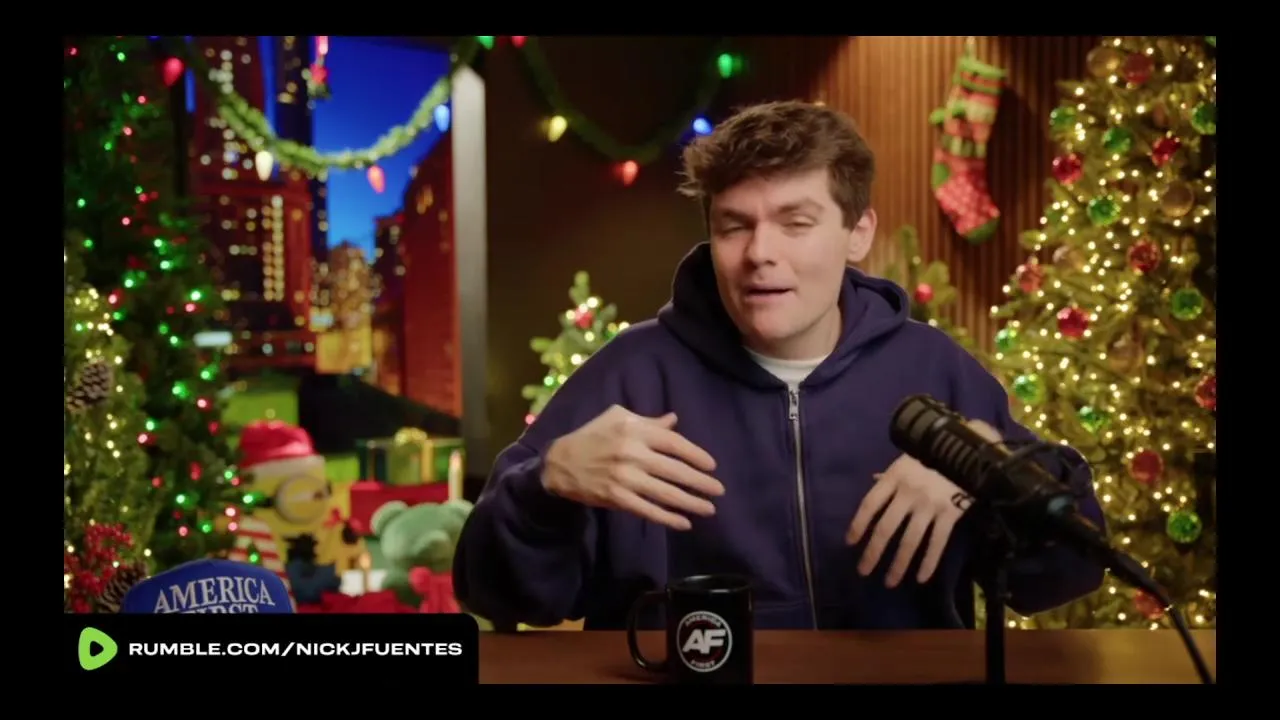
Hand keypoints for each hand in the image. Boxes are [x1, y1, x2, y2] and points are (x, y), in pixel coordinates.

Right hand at [542, 405, 723, 530]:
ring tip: (709, 509)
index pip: (674, 443)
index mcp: (635, 431)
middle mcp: (633, 454)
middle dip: (700, 482)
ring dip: (690, 503)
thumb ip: (648, 421)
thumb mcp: (617, 418)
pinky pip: (647, 510)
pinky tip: (684, 523)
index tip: (712, 466)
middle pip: (674, 470)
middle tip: (719, 490)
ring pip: (665, 493)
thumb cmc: (592, 436)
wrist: (560, 463)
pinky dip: (667, 518)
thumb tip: (674, 421)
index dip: (696, 455)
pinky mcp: (617, 498)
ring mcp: (625, 478)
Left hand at [845, 420, 999, 586]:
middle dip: (873, 552)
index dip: (858, 524)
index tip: (850, 543)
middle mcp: (908, 493)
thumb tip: (874, 480)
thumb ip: (891, 475)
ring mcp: (929, 505)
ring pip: (909, 540)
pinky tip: (920, 578)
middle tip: (863, 571)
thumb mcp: (909, 458)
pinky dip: (928, 562)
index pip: (870, 504)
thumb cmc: (936, 453)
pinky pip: (937, 543)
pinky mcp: (950, 514)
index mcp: (895, 477)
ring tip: (889, 582)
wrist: (971, 449)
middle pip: (885, 528)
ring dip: (898, 564)